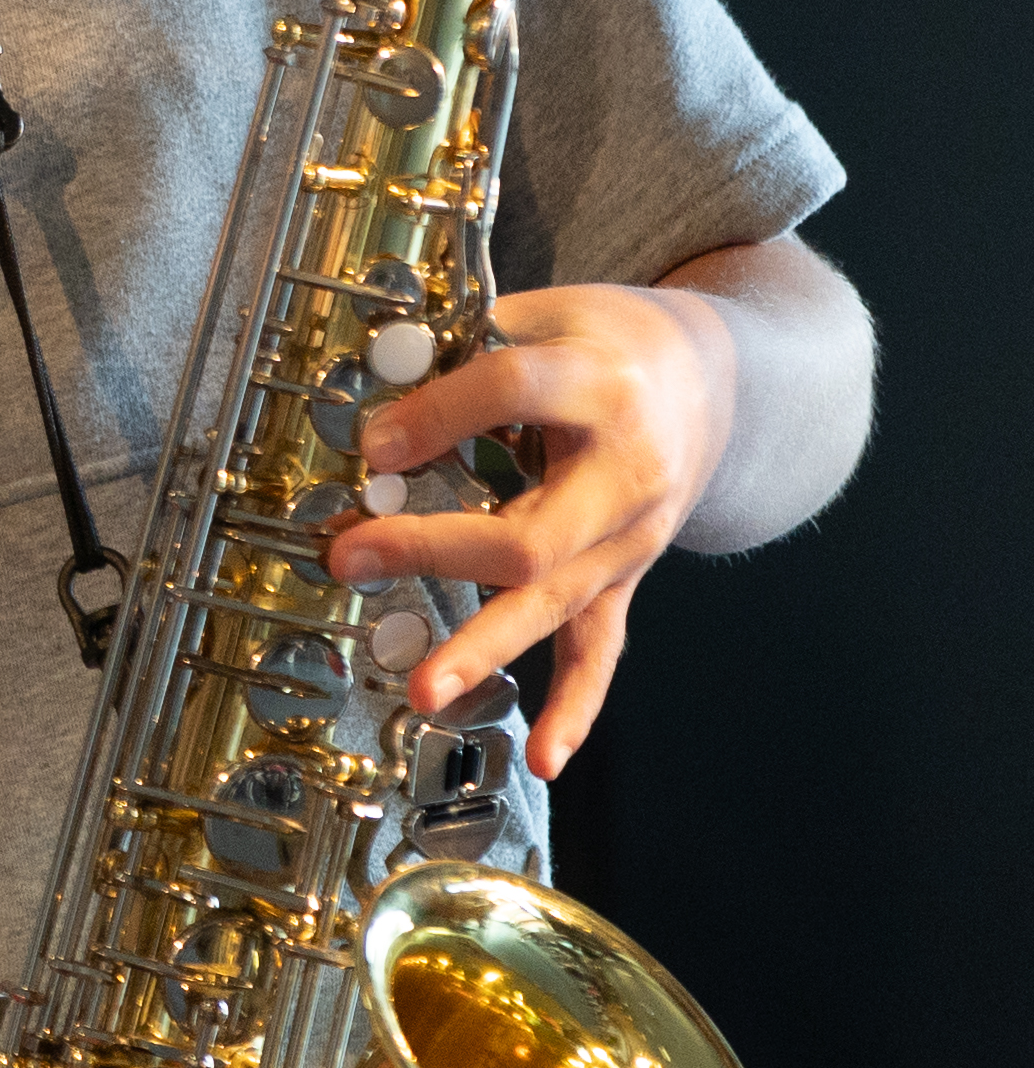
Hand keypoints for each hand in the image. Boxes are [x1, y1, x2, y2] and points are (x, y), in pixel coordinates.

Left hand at [335, 277, 741, 772]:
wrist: (716, 383)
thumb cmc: (611, 341)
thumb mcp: (547, 311)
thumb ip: (464, 343)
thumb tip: (370, 385)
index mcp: (601, 386)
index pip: (514, 394)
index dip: (438, 415)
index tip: (373, 442)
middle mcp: (626, 475)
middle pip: (532, 531)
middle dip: (435, 551)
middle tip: (351, 558)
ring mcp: (632, 538)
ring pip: (556, 600)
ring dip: (483, 646)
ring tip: (424, 690)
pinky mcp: (627, 576)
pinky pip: (601, 648)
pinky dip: (574, 706)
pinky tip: (544, 757)